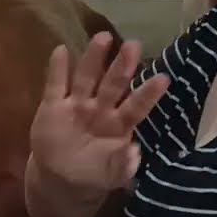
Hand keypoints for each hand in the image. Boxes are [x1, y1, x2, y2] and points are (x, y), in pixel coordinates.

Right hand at [29, 33, 169, 194]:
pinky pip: (55, 84)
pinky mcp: (53, 105)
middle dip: (122, 66)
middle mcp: (100, 109)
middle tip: (133, 45)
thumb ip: (122, 166)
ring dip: (93, 58)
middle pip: (113, 84)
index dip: (148, 94)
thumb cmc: (92, 174)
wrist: (58, 179)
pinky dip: (58, 68)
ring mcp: (76, 104)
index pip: (136, 106)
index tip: (163, 78)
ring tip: (103, 37)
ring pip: (87, 78)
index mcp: (118, 125)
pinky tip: (61, 50)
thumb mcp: (110, 176)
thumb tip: (135, 153)